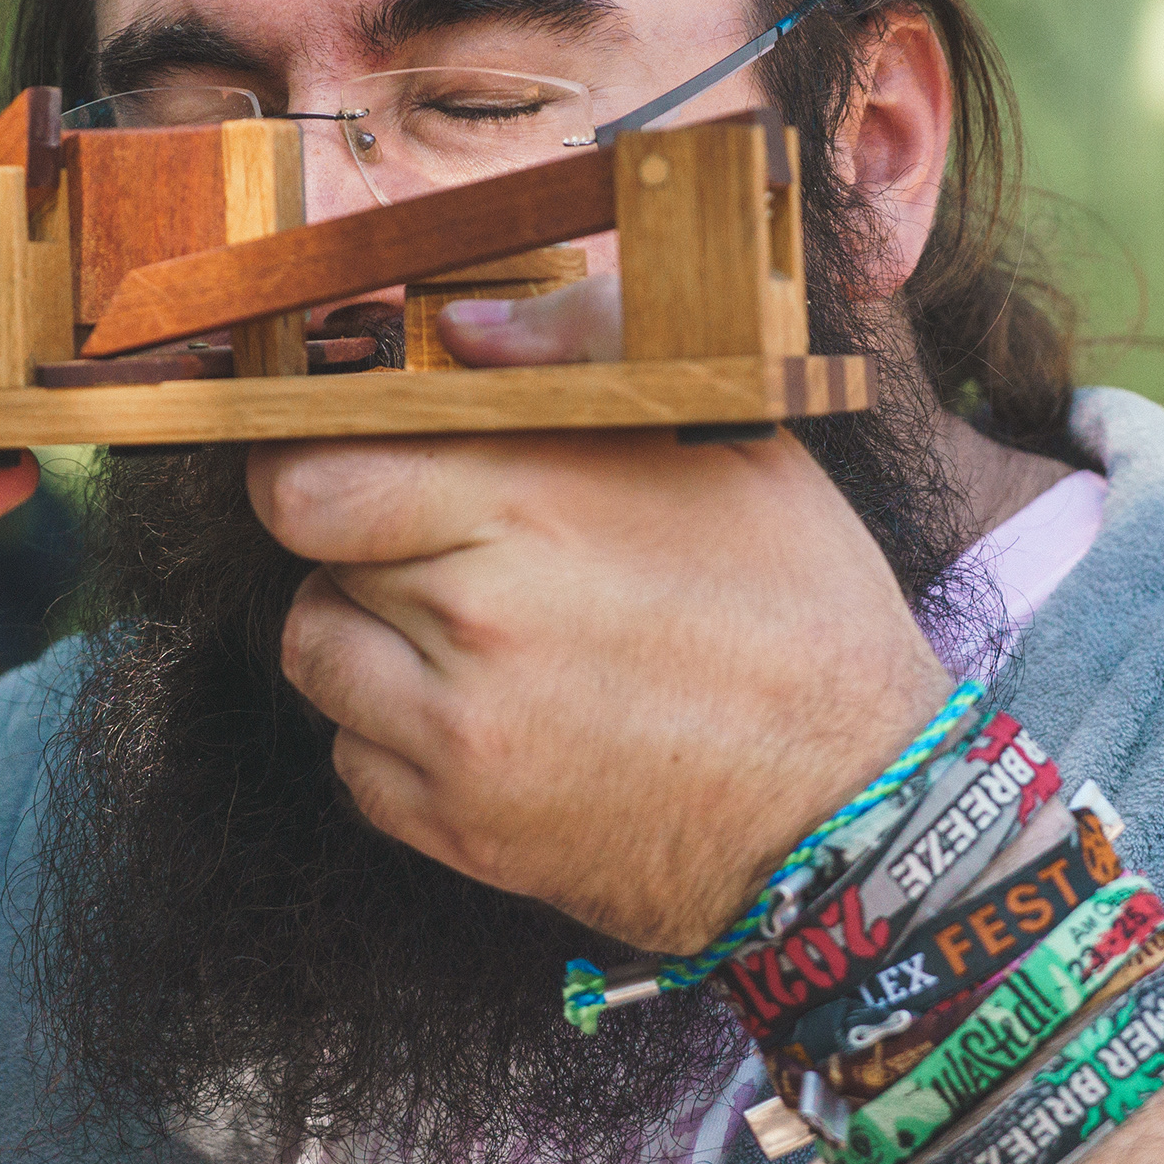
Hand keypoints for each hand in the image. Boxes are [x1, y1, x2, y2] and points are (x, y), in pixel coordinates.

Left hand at [248, 378, 948, 951]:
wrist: (854, 810)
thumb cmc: (801, 613)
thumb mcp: (731, 442)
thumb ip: (587, 348)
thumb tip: (460, 331)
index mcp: (530, 507)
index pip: (312, 475)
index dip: (315, 453)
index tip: (353, 454)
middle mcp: (475, 623)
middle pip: (309, 555)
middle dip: (353, 532)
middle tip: (420, 534)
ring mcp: (460, 738)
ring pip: (316, 656)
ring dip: (364, 630)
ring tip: (457, 624)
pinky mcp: (462, 832)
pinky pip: (353, 764)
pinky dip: (391, 734)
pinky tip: (481, 712)